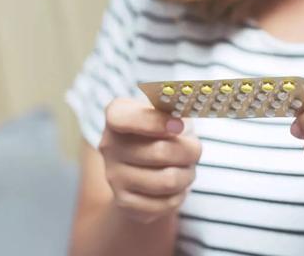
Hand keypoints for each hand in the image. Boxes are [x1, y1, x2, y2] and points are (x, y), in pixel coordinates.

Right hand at [99, 98, 201, 223]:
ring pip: (167, 181)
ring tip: (186, 168)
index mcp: (117, 114)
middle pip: (161, 152)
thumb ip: (177, 103)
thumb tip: (186, 100)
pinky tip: (175, 186)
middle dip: (190, 152)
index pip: (124, 118)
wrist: (151, 167)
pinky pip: (166, 203)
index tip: (179, 125)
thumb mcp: (171, 109)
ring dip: (188, 174)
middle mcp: (108, 145)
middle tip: (194, 149)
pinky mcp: (124, 202)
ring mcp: (113, 176)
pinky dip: (180, 195)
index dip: (154, 122)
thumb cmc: (167, 130)